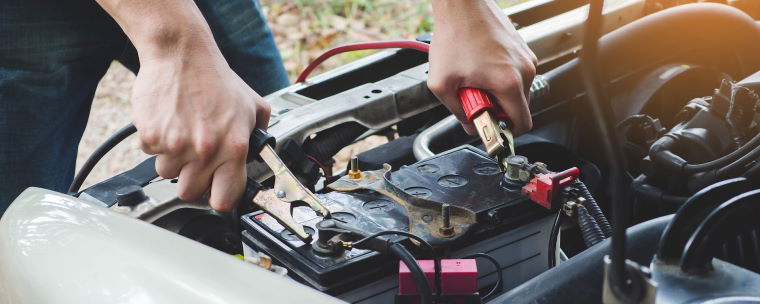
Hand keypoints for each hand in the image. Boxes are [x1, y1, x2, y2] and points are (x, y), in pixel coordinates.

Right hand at [131, 48, 269, 210]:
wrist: (182, 55)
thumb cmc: (216, 79)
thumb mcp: (252, 105)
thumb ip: (259, 134)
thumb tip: (262, 156)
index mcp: (234, 148)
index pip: (224, 199)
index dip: (219, 198)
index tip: (216, 192)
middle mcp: (206, 151)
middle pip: (189, 193)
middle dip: (192, 179)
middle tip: (196, 158)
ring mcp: (176, 145)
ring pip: (167, 174)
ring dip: (173, 160)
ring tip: (183, 133)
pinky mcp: (151, 136)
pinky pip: (150, 154)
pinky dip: (157, 142)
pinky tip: (169, 122)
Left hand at [428, 0, 536, 134]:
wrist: (462, 4)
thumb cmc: (453, 35)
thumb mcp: (441, 83)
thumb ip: (456, 111)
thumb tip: (468, 124)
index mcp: (509, 82)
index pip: (522, 124)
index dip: (505, 132)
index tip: (490, 127)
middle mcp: (524, 70)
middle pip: (519, 109)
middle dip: (497, 110)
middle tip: (475, 98)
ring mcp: (526, 58)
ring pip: (517, 91)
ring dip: (498, 93)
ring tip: (476, 79)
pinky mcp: (523, 49)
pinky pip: (516, 74)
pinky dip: (500, 77)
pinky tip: (481, 67)